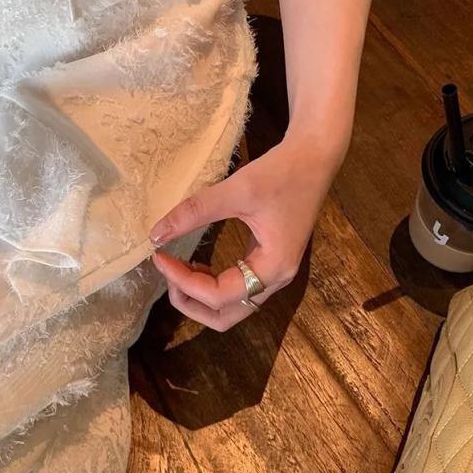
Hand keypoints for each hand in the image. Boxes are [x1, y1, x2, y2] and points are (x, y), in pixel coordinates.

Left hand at [151, 131, 325, 335]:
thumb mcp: (238, 189)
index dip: (183, 281)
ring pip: (230, 308)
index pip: (218, 295)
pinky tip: (197, 264)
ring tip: (178, 268)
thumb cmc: (283, 171)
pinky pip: (237, 290)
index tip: (159, 256)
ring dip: (200, 296)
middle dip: (190, 302)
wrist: (315, 155)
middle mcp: (275, 281)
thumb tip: (157, 233)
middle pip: (224, 316)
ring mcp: (274, 275)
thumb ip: (196, 211)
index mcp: (273, 269)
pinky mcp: (269, 264)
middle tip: (167, 272)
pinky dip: (212, 285)